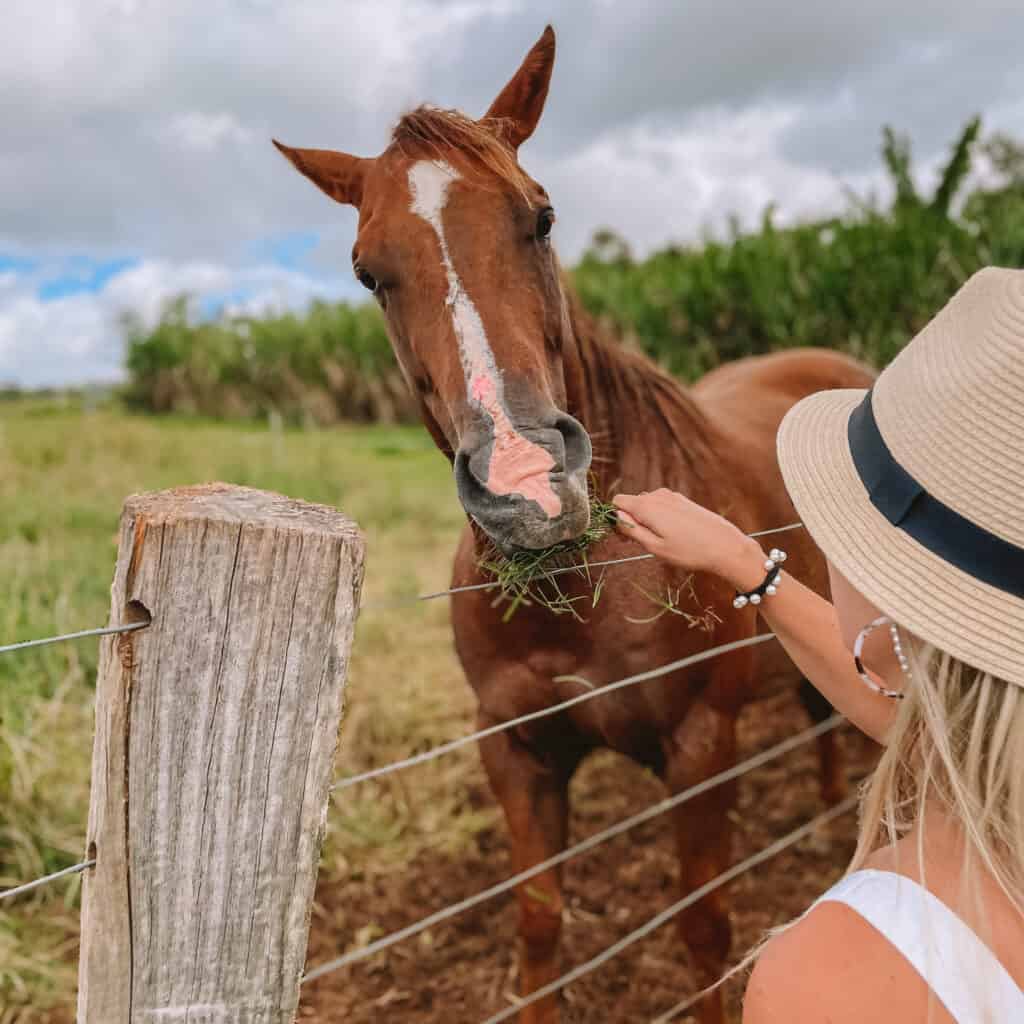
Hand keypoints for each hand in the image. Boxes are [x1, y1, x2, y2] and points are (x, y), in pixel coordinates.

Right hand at [612, 488, 761, 586]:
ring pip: (648, 505)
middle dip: (632, 520)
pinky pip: (662, 505)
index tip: (626, 536)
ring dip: (647, 520)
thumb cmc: (690, 551)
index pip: (617, 502)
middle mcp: (658, 495)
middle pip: (633, 503)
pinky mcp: (683, 500)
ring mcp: (672, 496)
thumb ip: (633, 530)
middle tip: (645, 543)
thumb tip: (616, 516)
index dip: (616, 518)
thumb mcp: (655, 547)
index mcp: (647, 506)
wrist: (725, 546)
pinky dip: (660, 517)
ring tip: (662, 540)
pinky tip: (675, 534)